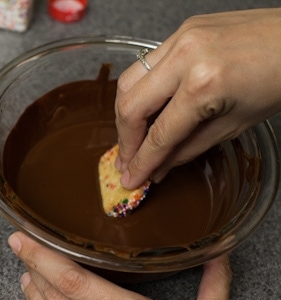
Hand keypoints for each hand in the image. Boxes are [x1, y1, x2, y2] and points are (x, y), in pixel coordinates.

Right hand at [115, 8, 280, 188]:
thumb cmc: (280, 79)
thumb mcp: (236, 125)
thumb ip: (188, 148)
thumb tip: (158, 167)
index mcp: (204, 84)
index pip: (160, 134)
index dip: (142, 162)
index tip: (131, 179)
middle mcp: (185, 57)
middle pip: (130, 106)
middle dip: (125, 140)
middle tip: (127, 161)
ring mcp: (180, 38)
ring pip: (128, 81)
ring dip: (126, 114)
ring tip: (134, 137)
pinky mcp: (181, 30)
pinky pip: (146, 65)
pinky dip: (142, 90)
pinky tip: (150, 108)